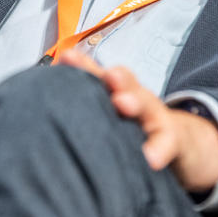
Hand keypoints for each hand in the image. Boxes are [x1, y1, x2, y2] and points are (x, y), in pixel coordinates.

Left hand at [58, 49, 217, 192]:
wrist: (178, 143)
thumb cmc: (131, 128)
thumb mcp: (108, 113)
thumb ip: (81, 108)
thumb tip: (39, 112)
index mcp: (114, 92)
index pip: (98, 75)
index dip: (84, 65)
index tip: (67, 58)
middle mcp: (134, 98)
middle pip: (125, 82)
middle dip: (114, 76)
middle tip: (105, 75)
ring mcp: (154, 117)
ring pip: (147, 105)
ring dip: (134, 101)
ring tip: (122, 102)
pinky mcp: (171, 141)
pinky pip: (166, 143)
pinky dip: (158, 149)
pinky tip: (150, 158)